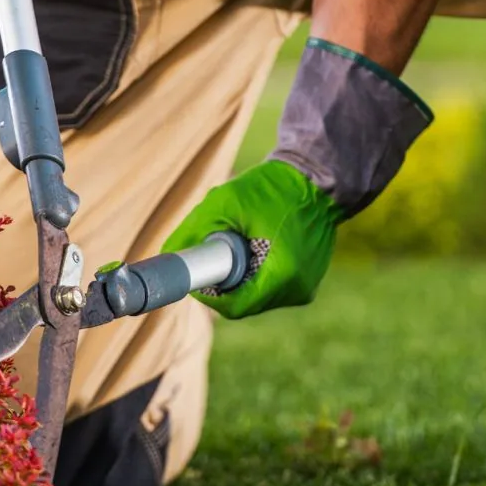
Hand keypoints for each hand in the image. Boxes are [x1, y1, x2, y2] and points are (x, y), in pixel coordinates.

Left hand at [161, 160, 341, 319]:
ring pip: (258, 298)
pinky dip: (258, 274)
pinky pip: (273, 289)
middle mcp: (297, 289)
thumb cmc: (274, 188)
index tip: (198, 273)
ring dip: (241, 279)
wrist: (319, 179)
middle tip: (215, 254)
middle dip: (224, 284)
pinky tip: (260, 246)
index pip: (233, 306)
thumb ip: (192, 230)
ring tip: (243, 243)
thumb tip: (166, 255)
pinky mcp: (308, 282)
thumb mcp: (225, 201)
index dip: (208, 294)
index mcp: (282, 275)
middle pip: (244, 303)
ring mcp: (306, 288)